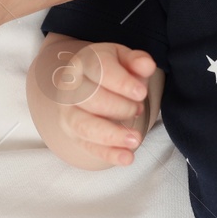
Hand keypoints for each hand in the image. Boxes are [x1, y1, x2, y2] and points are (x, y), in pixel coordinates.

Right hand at [39, 40, 157, 166]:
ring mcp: (69, 112)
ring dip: (112, 135)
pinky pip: (89, 147)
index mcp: (85, 62)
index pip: (99, 69)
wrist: (90, 84)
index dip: (121, 82)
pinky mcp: (74, 134)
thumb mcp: (124, 60)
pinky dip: (109, 154)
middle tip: (139, 108)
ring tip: (136, 140)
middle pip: (90, 98)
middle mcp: (71, 87)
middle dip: (119, 107)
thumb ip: (137, 61)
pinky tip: (127, 158)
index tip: (141, 93)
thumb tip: (147, 65)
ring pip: (85, 125)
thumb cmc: (111, 71)